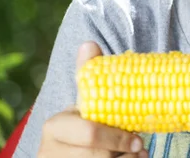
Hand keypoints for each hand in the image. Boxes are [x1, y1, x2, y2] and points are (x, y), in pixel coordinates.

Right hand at [38, 42, 147, 157]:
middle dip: (123, 152)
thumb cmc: (83, 124)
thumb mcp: (86, 101)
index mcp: (54, 126)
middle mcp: (48, 151)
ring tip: (138, 155)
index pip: (91, 133)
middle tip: (141, 148)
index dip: (118, 138)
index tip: (140, 139)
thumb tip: (89, 43)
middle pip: (98, 155)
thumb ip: (88, 74)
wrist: (68, 152)